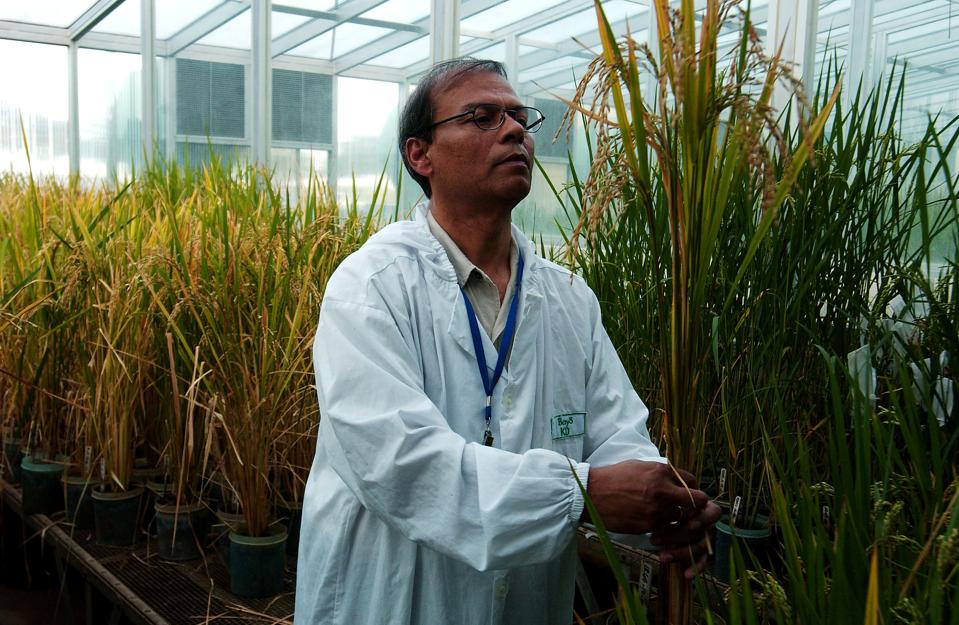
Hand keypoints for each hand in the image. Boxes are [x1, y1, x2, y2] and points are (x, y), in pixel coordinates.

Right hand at [583, 460, 707, 533]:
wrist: (592, 494)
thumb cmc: (614, 477)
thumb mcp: (640, 466)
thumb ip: (661, 472)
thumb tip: (677, 479)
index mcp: (661, 471)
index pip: (692, 481)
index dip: (692, 489)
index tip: (688, 495)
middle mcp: (663, 490)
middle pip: (697, 501)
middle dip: (695, 506)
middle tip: (686, 509)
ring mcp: (657, 510)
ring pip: (680, 517)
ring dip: (673, 517)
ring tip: (659, 514)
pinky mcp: (649, 526)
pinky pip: (665, 528)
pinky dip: (660, 527)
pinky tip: (648, 520)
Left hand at [650, 500, 721, 578]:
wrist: (661, 520)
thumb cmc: (665, 506)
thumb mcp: (667, 502)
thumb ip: (671, 505)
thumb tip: (666, 509)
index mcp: (703, 507)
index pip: (712, 512)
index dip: (702, 517)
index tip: (687, 521)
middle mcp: (708, 523)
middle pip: (702, 531)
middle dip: (679, 536)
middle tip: (656, 539)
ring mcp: (707, 539)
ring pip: (700, 547)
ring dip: (681, 552)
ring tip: (662, 557)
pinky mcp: (704, 554)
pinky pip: (703, 561)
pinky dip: (695, 567)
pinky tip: (687, 574)